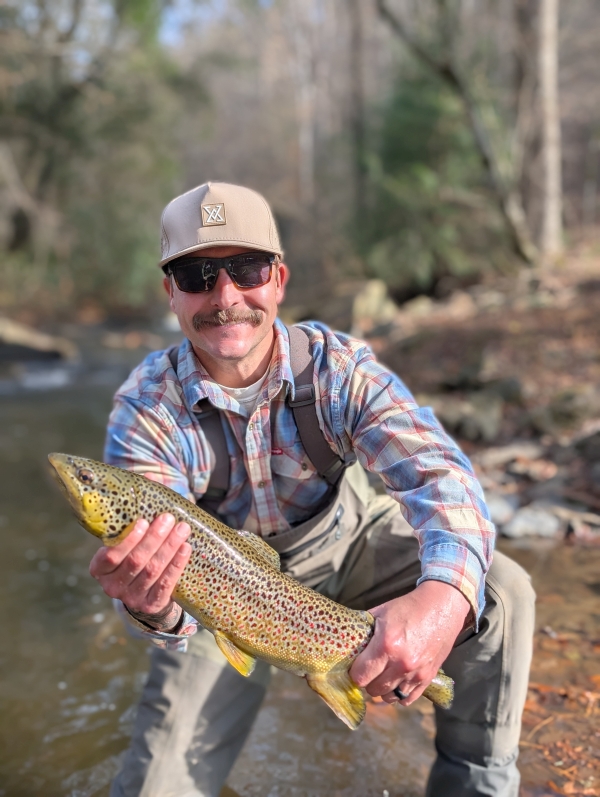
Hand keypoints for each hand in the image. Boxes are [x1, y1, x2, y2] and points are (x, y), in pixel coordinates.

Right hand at [89, 512, 191, 627]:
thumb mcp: (126, 544)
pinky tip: (185, 548)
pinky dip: (177, 564)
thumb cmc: (135, 557)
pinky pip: (166, 584)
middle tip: (169, 519)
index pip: (110, 556)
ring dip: (169, 547)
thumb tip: (148, 482)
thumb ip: (130, 521)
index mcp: (100, 569)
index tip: (143, 521)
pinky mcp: (151, 605)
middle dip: (154, 538)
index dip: (128, 540)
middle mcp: (112, 586)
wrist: (145, 592)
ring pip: (152, 570)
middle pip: (135, 561)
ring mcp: (131, 598)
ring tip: (182, 529)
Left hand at [349, 580, 469, 705]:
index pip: (360, 676)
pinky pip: (407, 699)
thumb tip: (345, 641)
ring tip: (383, 675)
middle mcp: (401, 663)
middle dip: (368, 680)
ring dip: (383, 689)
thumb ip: (363, 630)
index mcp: (386, 645)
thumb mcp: (380, 612)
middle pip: (373, 689)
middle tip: (369, 669)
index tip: (355, 666)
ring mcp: (416, 673)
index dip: (354, 672)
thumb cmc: (408, 607)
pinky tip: (396, 682)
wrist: (441, 606)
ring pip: (389, 697)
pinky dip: (399, 694)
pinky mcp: (428, 678)